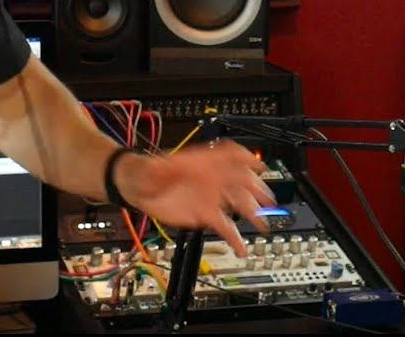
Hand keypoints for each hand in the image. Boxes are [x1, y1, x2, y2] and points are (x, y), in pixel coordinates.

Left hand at [117, 140, 275, 257]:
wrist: (136, 188)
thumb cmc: (143, 172)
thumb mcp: (150, 167)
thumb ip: (161, 168)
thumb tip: (167, 166)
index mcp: (199, 163)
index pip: (228, 156)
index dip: (245, 158)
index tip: (258, 165)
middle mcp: (209, 180)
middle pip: (239, 182)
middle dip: (255, 190)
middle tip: (267, 200)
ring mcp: (209, 197)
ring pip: (237, 204)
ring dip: (252, 213)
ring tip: (263, 225)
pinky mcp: (204, 214)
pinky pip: (224, 226)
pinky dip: (234, 237)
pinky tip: (242, 248)